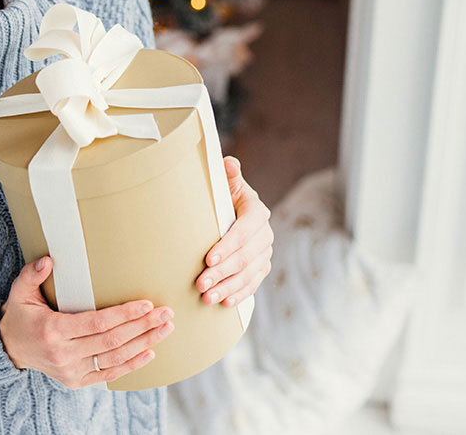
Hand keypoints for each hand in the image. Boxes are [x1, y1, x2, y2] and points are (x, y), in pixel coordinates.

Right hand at [0, 256, 173, 388]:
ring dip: (144, 344)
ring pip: (115, 358)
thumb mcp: (20, 291)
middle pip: (112, 341)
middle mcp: (64, 354)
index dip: (124, 314)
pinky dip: (131, 365)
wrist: (8, 348)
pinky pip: (108, 374)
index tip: (146, 304)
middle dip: (142, 327)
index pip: (97, 323)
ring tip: (164, 329)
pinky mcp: (75, 381)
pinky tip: (150, 351)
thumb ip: (32, 274)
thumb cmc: (20, 314)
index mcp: (53, 330)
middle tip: (166, 314)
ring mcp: (70, 371)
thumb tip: (49, 260)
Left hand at [196, 156, 273, 307]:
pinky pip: (253, 283)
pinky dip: (240, 294)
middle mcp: (265, 234)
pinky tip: (225, 303)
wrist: (235, 210)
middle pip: (244, 257)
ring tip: (208, 297)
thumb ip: (228, 174)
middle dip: (222, 272)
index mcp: (256, 211)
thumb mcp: (226, 183)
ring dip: (228, 287)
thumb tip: (228, 163)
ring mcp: (265, 253)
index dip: (227, 246)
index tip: (207, 259)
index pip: (244, 231)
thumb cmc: (224, 195)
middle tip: (200, 284)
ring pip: (248, 274)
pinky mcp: (262, 267)